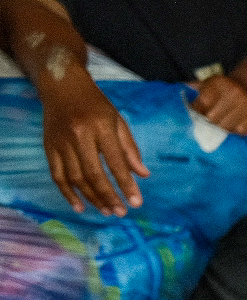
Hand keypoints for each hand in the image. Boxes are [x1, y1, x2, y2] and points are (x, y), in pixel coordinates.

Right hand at [41, 78, 147, 215]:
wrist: (62, 87)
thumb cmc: (96, 105)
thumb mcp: (118, 121)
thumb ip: (130, 149)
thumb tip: (143, 175)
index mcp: (101, 127)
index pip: (116, 162)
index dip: (126, 185)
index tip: (136, 203)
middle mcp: (79, 136)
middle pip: (93, 174)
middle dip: (108, 196)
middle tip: (120, 212)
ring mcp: (61, 142)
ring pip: (75, 178)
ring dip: (91, 198)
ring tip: (106, 211)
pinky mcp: (48, 147)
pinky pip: (57, 175)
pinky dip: (67, 193)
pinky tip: (79, 207)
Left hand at [189, 74, 246, 134]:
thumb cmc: (223, 88)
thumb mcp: (208, 83)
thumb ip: (194, 87)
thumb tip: (180, 88)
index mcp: (219, 83)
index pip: (201, 104)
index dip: (197, 111)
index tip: (197, 112)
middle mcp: (234, 93)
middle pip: (213, 118)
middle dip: (209, 120)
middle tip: (209, 118)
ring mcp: (246, 105)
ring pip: (226, 127)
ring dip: (222, 126)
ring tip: (222, 120)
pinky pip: (240, 131)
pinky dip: (235, 130)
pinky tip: (234, 122)